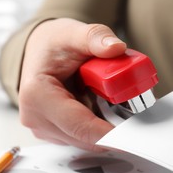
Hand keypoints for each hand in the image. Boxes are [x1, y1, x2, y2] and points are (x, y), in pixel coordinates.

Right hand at [19, 18, 126, 150]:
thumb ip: (96, 37)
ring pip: (86, 140)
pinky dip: (97, 125)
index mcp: (37, 95)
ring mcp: (44, 128)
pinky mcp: (54, 133)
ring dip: (104, 124)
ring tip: (108, 96)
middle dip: (112, 124)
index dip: (110, 132)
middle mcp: (36, 117)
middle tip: (131, 103)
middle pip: (86, 137)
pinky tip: (98, 104)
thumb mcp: (74, 33)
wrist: (41, 51)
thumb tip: (116, 48)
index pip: (79, 126)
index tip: (136, 130)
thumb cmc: (53, 45)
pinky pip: (83, 137)